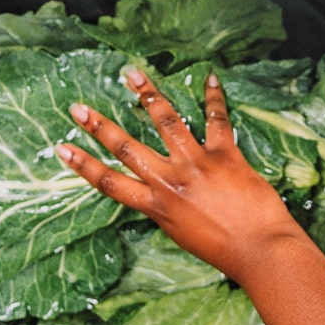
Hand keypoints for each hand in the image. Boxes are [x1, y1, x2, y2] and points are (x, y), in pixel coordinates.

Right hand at [57, 67, 296, 285]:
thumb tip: (156, 191)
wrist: (261, 251)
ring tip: (132, 73)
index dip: (84, 166)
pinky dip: (214, 97)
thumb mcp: (180, 233)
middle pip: (127, 148)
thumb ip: (165, 208)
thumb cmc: (224, 250)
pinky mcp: (224, 155)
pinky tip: (210, 78)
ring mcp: (197, 165)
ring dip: (147, 94)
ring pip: (166, 122)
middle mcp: (171, 183)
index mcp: (157, 206)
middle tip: (77, 107)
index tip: (62, 148)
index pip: (110, 184)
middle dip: (99, 126)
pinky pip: (217, 120)